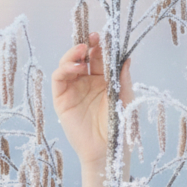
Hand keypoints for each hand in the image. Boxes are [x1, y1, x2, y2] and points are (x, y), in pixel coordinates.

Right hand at [50, 32, 134, 171]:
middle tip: (93, 38)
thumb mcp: (125, 100)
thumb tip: (127, 58)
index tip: (105, 36)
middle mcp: (88, 83)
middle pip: (83, 58)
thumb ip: (123, 79)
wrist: (106, 150)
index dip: (101, 46)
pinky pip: (59, 78)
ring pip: (68, 64)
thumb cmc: (119, 128)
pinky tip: (77, 67)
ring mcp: (74, 90)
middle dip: (87, 45)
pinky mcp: (62, 99)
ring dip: (73, 54)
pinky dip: (65, 69)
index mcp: (104, 82)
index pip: (100, 59)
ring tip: (83, 50)